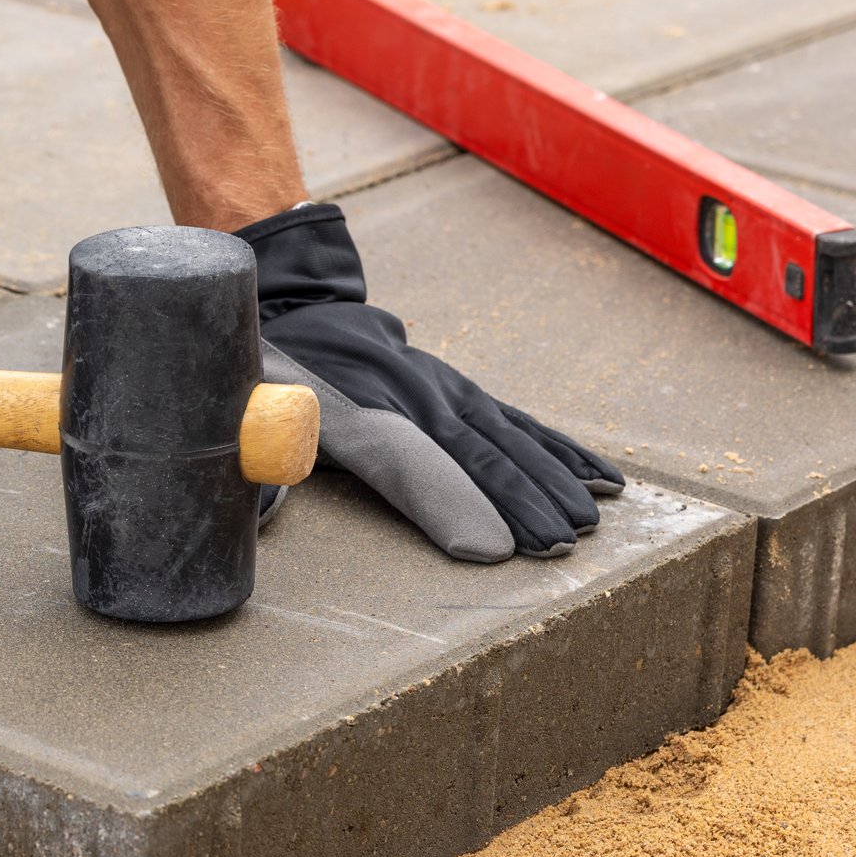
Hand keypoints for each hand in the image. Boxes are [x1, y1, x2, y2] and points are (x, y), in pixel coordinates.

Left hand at [237, 205, 621, 559]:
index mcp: (348, 406)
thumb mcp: (252, 399)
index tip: (486, 546)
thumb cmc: (272, 372)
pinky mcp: (461, 393)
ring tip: (586, 525)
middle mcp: (409, 396)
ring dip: (549, 482)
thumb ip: (263, 432)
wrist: (300, 308)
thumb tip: (265, 457)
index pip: (402, 457)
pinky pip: (520, 424)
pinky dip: (563, 452)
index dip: (444, 498)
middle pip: (472, 454)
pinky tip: (603, 479)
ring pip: (505, 438)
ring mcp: (443, 391)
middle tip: (557, 548)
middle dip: (518, 502)